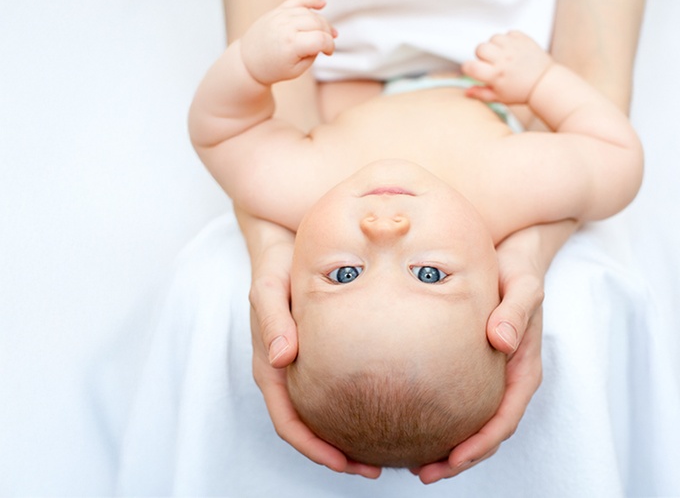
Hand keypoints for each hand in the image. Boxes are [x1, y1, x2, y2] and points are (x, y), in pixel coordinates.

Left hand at [240, 0, 336, 85]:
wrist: (248, 61)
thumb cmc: (272, 68)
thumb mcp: (297, 70)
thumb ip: (313, 55)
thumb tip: (324, 40)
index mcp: (291, 45)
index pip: (321, 39)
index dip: (330, 46)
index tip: (329, 53)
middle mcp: (286, 26)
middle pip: (318, 23)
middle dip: (328, 34)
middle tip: (326, 45)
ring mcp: (280, 16)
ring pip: (310, 13)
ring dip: (322, 22)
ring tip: (325, 33)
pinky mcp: (277, 11)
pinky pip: (297, 1)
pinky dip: (311, 1)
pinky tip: (322, 4)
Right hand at [242, 212, 380, 478]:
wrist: (283, 228)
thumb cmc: (276, 256)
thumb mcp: (271, 283)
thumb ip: (272, 317)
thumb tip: (279, 360)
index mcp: (272, 361)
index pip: (289, 421)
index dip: (316, 448)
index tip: (348, 464)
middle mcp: (288, 365)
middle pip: (310, 424)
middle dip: (338, 451)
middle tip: (376, 466)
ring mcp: (305, 355)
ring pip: (325, 408)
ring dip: (349, 431)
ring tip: (387, 445)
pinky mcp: (323, 342)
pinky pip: (338, 381)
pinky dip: (357, 399)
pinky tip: (392, 398)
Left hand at [410, 235, 545, 483]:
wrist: (513, 251)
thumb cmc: (518, 268)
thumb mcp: (523, 286)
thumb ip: (515, 312)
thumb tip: (500, 340)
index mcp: (523, 367)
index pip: (505, 418)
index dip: (480, 444)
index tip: (453, 459)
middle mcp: (508, 377)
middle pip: (488, 432)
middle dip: (460, 458)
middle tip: (425, 473)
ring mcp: (492, 374)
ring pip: (473, 422)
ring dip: (449, 447)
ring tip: (416, 464)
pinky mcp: (473, 364)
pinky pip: (459, 401)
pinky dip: (442, 420)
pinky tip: (412, 423)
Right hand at [462, 30, 552, 104]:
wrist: (545, 83)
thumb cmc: (522, 92)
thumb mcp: (499, 98)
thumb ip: (481, 93)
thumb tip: (466, 92)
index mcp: (496, 75)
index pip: (470, 66)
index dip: (469, 68)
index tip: (475, 70)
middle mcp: (504, 59)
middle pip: (480, 48)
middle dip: (482, 55)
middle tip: (492, 63)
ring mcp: (514, 48)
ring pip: (493, 38)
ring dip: (495, 45)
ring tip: (503, 55)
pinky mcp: (523, 39)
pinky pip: (508, 33)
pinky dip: (508, 40)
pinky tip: (513, 50)